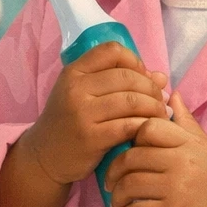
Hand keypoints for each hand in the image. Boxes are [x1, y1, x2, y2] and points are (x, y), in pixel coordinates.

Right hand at [21, 41, 169, 187]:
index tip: (142, 77)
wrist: (45, 156)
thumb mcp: (84, 94)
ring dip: (153, 107)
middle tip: (160, 99)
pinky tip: (148, 129)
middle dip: (151, 88)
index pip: (112, 50)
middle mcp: (76, 88)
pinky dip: (144, 126)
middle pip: (127, 76)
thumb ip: (119, 81)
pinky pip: (128, 125)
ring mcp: (82, 113)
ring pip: (131, 100)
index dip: (135, 61)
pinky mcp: (91, 138)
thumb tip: (161, 77)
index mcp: (74, 71)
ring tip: (160, 114)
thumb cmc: (70, 121)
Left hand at [102, 93, 206, 206]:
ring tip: (118, 202)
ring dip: (117, 196)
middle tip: (111, 182)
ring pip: (130, 185)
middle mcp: (182, 161)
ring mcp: (178, 187)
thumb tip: (171, 94)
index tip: (130, 153)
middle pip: (132, 157)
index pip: (148, 128)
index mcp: (189, 142)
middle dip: (115, 172)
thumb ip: (186, 123)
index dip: (133, 138)